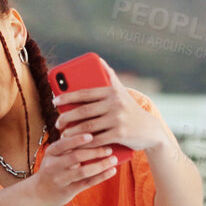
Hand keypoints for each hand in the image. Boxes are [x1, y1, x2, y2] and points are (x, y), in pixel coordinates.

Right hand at [17, 130, 120, 205]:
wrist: (38, 192)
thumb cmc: (53, 168)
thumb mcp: (55, 155)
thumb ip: (69, 146)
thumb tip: (95, 131)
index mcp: (51, 152)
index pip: (63, 143)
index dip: (77, 139)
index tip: (91, 134)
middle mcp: (53, 165)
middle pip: (75, 156)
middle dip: (94, 151)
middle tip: (109, 148)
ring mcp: (60, 179)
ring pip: (83, 171)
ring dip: (101, 165)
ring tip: (114, 159)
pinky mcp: (68, 191)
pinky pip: (87, 183)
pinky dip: (101, 176)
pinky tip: (112, 171)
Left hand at [50, 73, 168, 153]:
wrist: (150, 130)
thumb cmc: (130, 110)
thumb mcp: (122, 92)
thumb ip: (109, 77)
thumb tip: (98, 60)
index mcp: (111, 92)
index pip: (85, 93)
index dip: (67, 96)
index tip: (55, 101)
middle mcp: (115, 103)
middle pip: (83, 111)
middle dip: (66, 117)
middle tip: (57, 123)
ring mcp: (117, 119)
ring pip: (88, 126)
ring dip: (72, 132)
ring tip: (63, 134)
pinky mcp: (120, 134)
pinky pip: (97, 140)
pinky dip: (84, 144)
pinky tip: (76, 145)